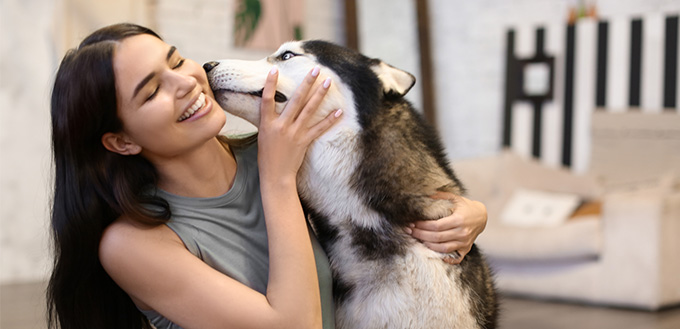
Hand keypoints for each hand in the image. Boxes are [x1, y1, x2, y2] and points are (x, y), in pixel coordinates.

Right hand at [257, 66, 341, 183]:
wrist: (275, 175)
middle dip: (306, 83)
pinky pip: (319, 128)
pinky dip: (330, 120)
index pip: (267, 100)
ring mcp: (294, 133)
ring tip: (328, 81)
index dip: (270, 84)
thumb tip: (273, 104)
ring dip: (319, 94)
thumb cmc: (267, 155)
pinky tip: (339, 111)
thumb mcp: (263, 134)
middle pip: (295, 100)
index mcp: (267, 123)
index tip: (274, 70)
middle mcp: (281, 126)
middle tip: (315, 69)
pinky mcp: (304, 141)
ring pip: (309, 110)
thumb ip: (269, 119)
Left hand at [406, 194, 486, 264]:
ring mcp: (465, 243)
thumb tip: (424, 194)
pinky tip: (433, 253)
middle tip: (409, 231)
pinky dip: (444, 258)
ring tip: (417, 240)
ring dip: (427, 245)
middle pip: (437, 237)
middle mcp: (462, 232)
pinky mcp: (466, 249)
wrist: (482, 216)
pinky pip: (455, 258)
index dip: (423, 225)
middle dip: (420, 235)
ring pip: (443, 248)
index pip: (437, 226)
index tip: (413, 223)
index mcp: (459, 219)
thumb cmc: (465, 206)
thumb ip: (440, 196)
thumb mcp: (454, 198)